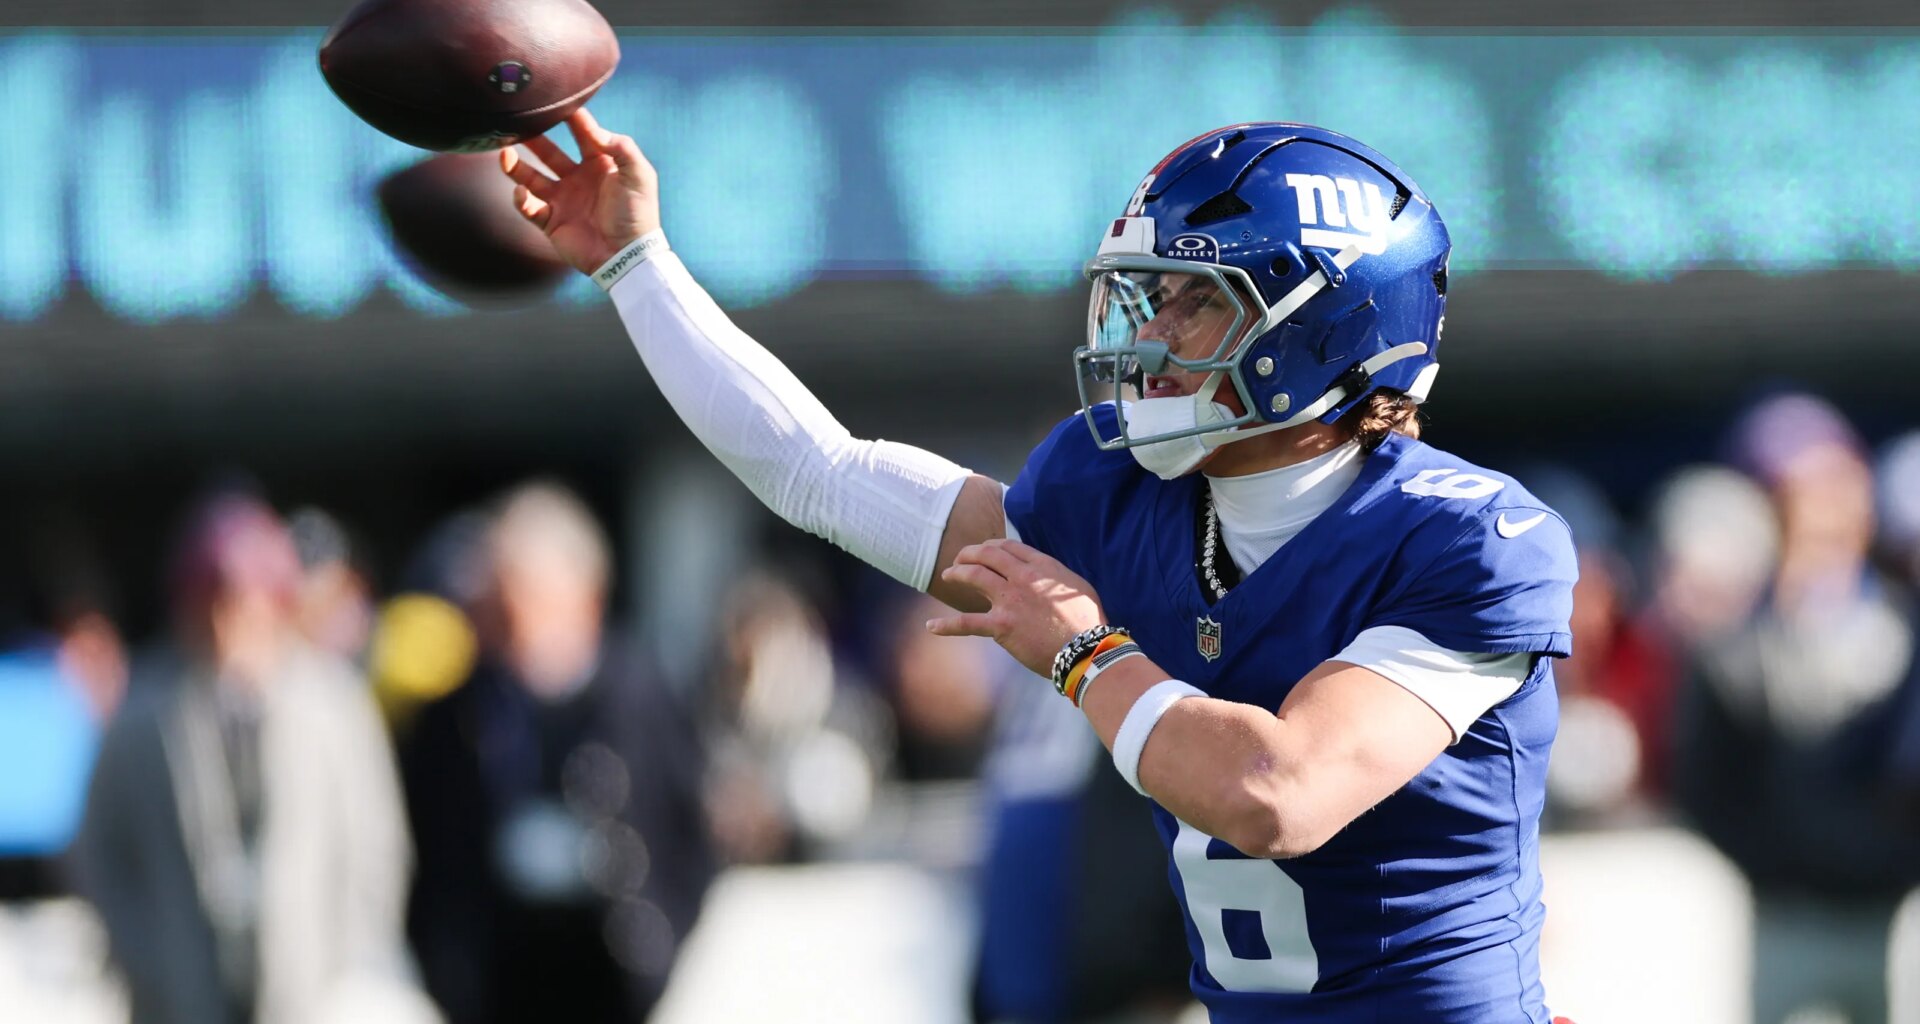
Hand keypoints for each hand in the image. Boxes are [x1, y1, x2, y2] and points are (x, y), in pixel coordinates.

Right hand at [499, 108, 659, 274]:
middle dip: (534, 138)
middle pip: (550, 152)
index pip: (582, 134)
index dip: (572, 117)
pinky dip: (521, 200)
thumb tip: (594, 129)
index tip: (557, 102)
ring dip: (516, 166)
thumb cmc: (637, 214)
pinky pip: (529, 207)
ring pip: (532, 177)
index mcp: (601, 164)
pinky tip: (522, 192)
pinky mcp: (552, 221)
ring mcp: (563, 200)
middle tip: (518, 123)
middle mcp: (579, 179)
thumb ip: (621, 146)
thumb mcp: (639, 174)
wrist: (627, 255)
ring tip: (505, 153)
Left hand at [926, 539, 1105, 678]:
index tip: (986, 551)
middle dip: (970, 553)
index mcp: (1043, 567)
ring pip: (973, 576)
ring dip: (956, 573)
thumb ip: (1056, 576)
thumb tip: (1044, 575)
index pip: (1010, 547)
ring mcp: (1009, 600)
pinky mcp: (1001, 626)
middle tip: (960, 559)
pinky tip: (931, 626)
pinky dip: (946, 626)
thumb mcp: (1077, 586)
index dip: (993, 546)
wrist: (1086, 649)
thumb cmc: (1088, 621)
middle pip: (987, 555)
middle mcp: (1023, 578)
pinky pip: (966, 623)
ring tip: (946, 575)